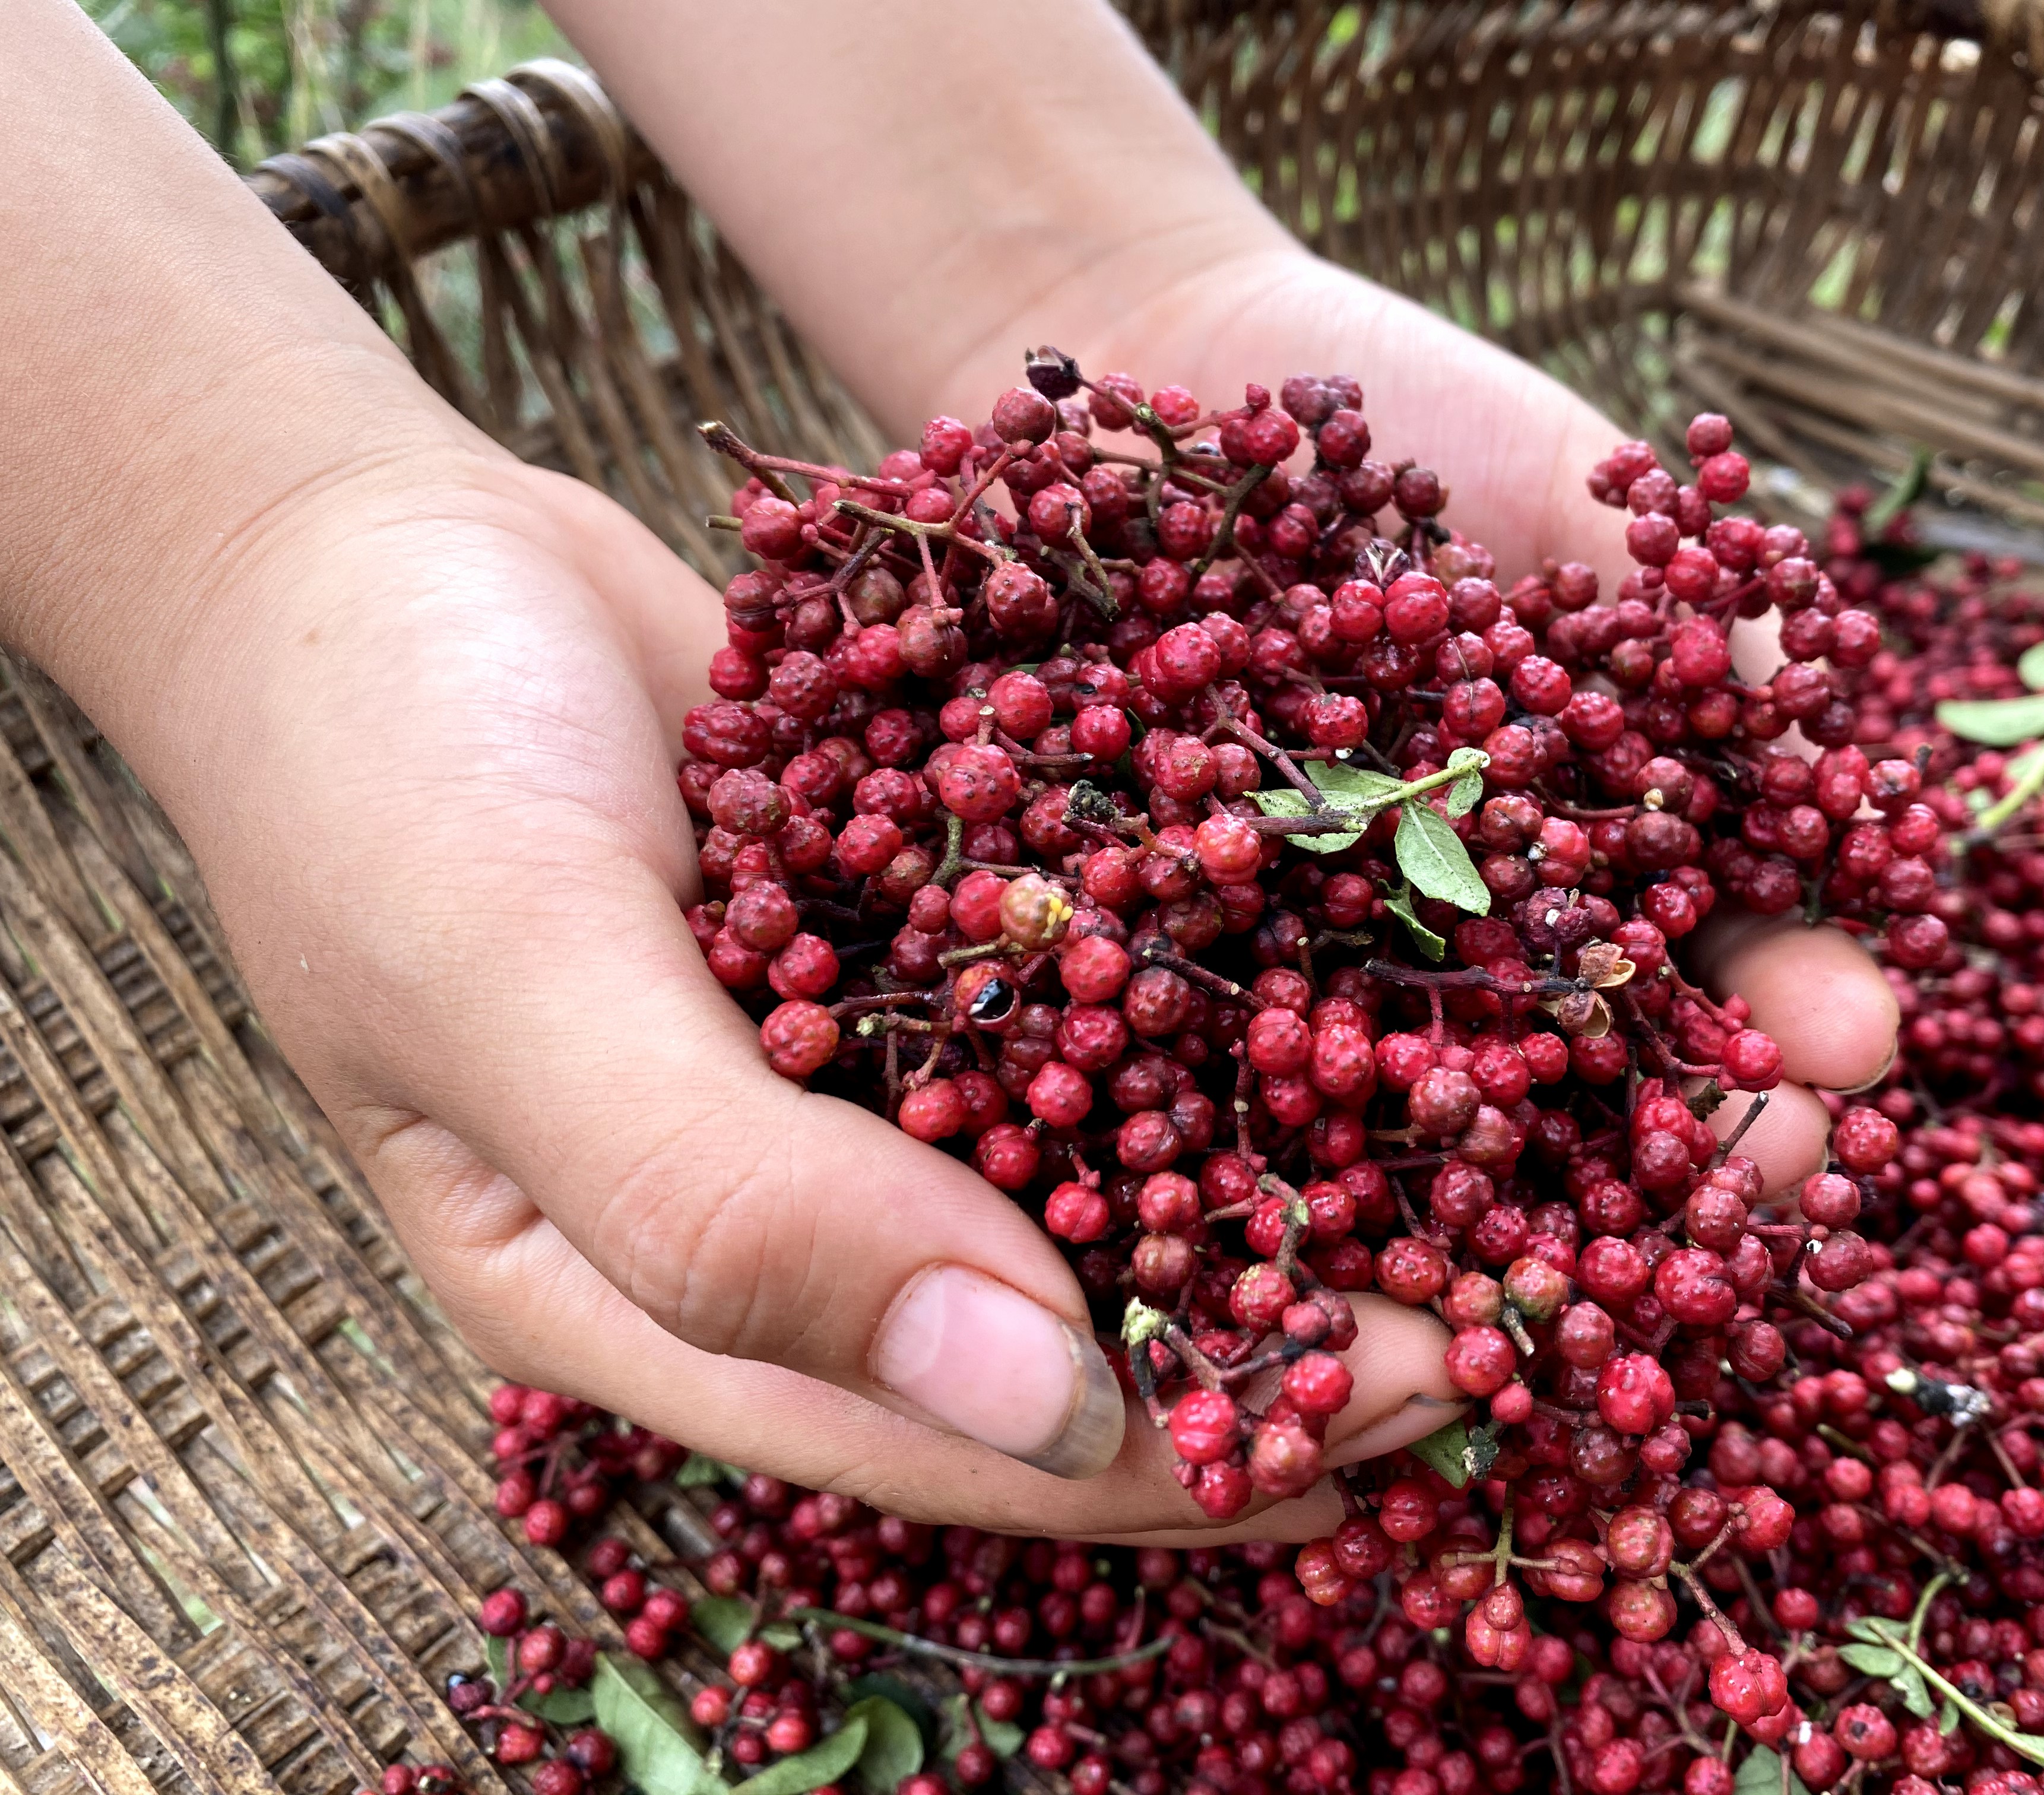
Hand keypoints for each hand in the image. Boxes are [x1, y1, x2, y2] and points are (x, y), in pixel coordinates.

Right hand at [138, 443, 1456, 1544]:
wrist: (360, 551)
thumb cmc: (384, 779)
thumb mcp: (520, 995)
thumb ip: (739, 1208)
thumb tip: (1040, 1406)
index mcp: (679, 1313)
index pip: (973, 1437)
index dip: (1204, 1444)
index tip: (1432, 1399)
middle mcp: (801, 1215)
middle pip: (1083, 1325)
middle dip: (1301, 1324)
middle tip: (1540, 1299)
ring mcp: (869, 1071)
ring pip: (1119, 1161)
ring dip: (1307, 1165)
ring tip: (1526, 1160)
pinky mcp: (919, 929)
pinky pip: (1100, 988)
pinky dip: (1234, 990)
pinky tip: (1399, 966)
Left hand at [925, 242, 1901, 1190]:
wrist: (1167, 360)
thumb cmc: (1408, 411)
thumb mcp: (1571, 485)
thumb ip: (1695, 606)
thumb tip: (1828, 729)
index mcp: (1581, 846)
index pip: (1706, 965)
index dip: (1783, 1016)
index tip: (1855, 1038)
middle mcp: (1447, 931)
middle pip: (1573, 1081)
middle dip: (1665, 1152)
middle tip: (1749, 1186)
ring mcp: (1294, 948)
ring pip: (1382, 1105)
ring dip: (1471, 1197)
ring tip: (1545, 1261)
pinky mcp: (1137, 941)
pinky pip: (1177, 1043)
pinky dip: (1222, 1128)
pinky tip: (1263, 1194)